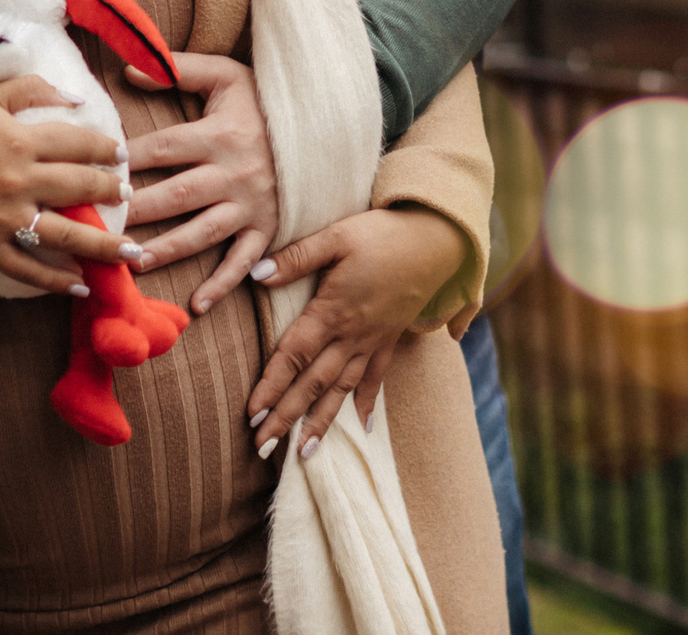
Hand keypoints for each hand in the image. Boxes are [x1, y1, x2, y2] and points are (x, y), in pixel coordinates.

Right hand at [0, 75, 128, 293]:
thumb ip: (30, 88)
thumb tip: (75, 96)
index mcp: (21, 141)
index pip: (78, 145)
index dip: (106, 149)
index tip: (122, 155)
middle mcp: (19, 181)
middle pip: (80, 188)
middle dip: (111, 191)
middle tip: (128, 195)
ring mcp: (5, 219)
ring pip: (66, 235)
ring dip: (103, 245)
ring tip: (131, 251)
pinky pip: (28, 269)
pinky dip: (55, 280)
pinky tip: (81, 286)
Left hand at [119, 51, 279, 313]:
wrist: (324, 126)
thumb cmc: (264, 101)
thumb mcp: (228, 75)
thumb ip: (180, 69)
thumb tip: (130, 69)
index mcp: (220, 134)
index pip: (163, 148)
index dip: (128, 159)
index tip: (94, 171)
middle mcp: (234, 172)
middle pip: (176, 194)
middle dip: (137, 211)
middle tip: (98, 225)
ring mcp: (251, 205)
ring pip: (202, 232)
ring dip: (167, 249)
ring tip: (131, 262)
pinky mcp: (268, 228)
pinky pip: (244, 260)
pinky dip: (223, 284)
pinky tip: (197, 304)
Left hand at [244, 207, 468, 462]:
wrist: (435, 240)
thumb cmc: (382, 234)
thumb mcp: (336, 236)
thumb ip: (296, 257)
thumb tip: (256, 273)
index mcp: (332, 311)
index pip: (294, 355)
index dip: (271, 385)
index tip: (252, 414)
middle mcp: (352, 334)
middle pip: (313, 383)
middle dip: (287, 416)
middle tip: (262, 448)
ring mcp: (373, 340)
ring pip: (342, 389)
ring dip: (321, 422)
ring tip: (304, 453)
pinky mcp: (390, 338)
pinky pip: (376, 377)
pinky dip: (366, 403)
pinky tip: (362, 427)